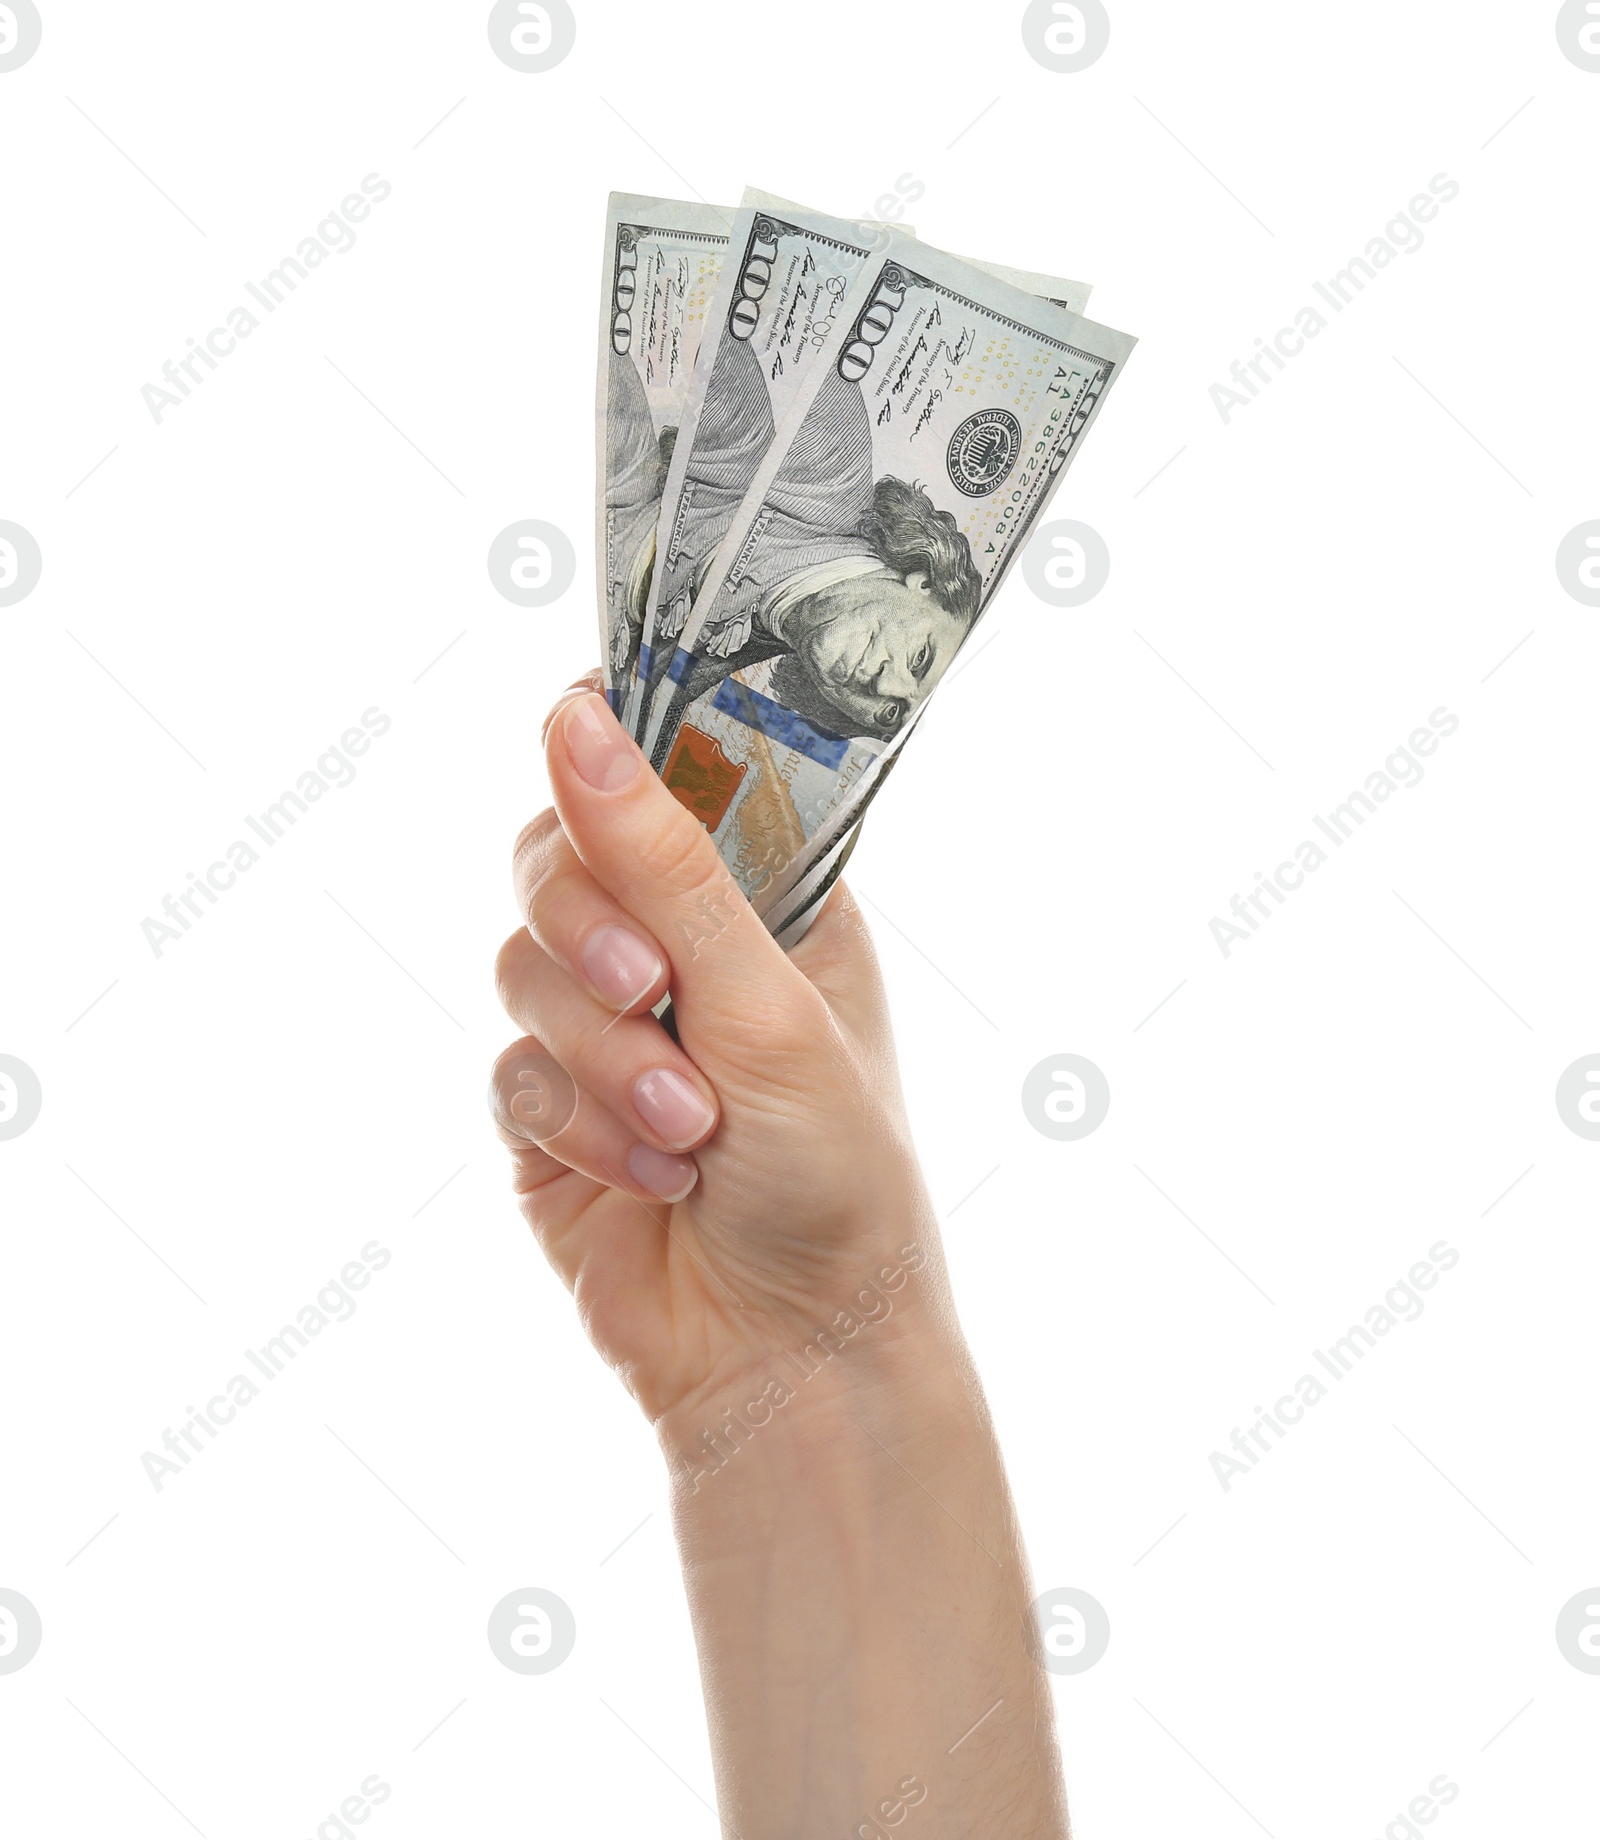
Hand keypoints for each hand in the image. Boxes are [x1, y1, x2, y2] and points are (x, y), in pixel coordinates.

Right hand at [490, 672, 950, 1437]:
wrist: (795, 1358)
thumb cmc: (837, 1176)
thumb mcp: (768, 1003)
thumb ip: (663, 862)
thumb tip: (573, 715)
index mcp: (763, 891)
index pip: (662, 765)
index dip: (613, 753)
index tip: (579, 746)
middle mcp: (681, 943)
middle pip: (559, 852)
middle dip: (594, 929)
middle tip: (651, 989)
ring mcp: (608, 1025)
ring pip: (522, 964)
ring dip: (601, 1053)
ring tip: (686, 1129)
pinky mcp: (550, 1110)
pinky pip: (510, 1069)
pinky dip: (576, 1123)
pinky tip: (651, 1178)